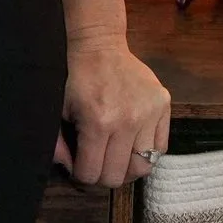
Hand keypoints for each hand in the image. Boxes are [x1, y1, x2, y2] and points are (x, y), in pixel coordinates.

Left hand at [55, 30, 168, 189]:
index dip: (82, 175)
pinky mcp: (164, 105)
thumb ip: (58, 144)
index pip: (92, 173)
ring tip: (116, 157)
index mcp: (98, 122)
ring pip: (144, 166)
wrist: (99, 46)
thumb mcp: (58, 111)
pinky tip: (132, 144)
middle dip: (103, 175)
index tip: (79, 165)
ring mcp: (150, 113)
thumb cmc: (75, 79)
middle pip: (118, 176)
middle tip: (97, 164)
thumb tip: (68, 168)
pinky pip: (161, 147)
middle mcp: (128, 121)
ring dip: (126, 167)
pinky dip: (146, 153)